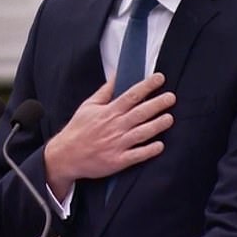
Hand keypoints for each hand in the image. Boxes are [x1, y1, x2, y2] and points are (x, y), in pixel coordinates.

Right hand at [44, 73, 174, 196]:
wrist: (66, 155)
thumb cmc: (78, 129)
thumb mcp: (88, 106)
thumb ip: (105, 91)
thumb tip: (116, 75)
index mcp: (109, 112)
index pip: (131, 95)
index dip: (147, 86)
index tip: (159, 78)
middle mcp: (115, 126)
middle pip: (140, 112)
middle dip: (157, 104)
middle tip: (171, 97)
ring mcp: (117, 144)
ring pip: (142, 132)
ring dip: (157, 125)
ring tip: (170, 118)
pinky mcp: (118, 160)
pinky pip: (137, 155)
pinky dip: (149, 150)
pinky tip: (160, 145)